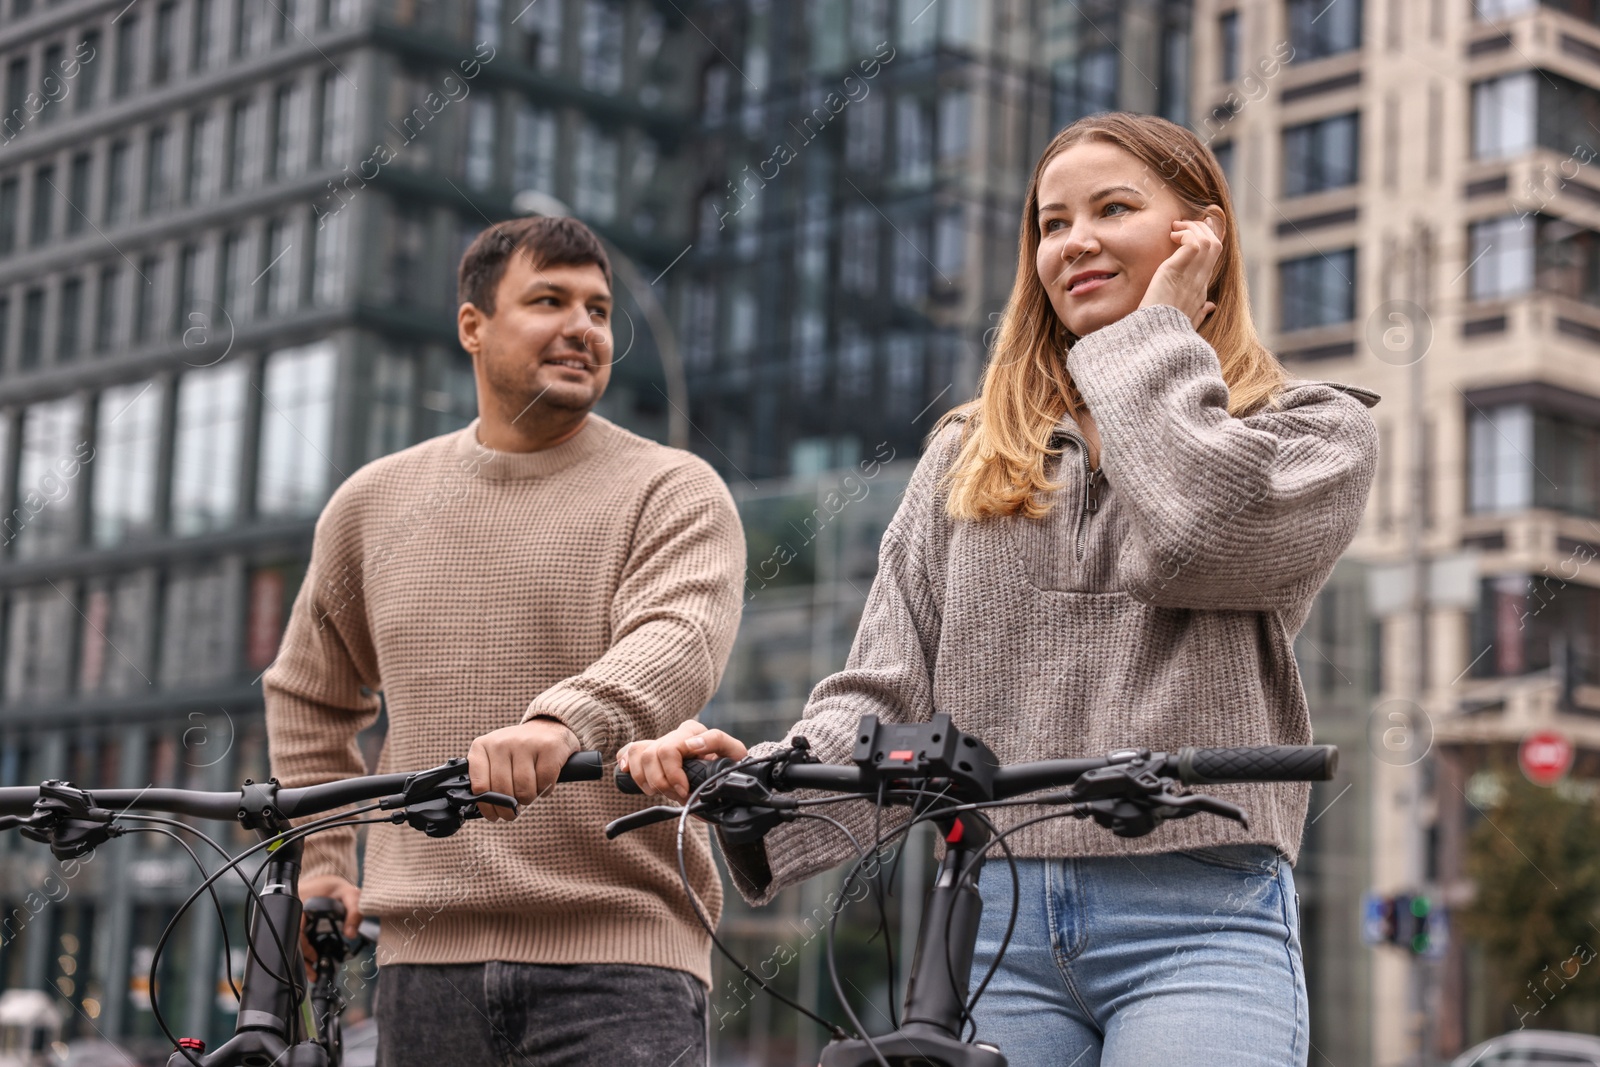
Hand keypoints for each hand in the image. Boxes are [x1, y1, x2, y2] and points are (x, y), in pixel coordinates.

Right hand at [298, 874, 361, 976]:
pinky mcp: (294, 923)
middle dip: (301, 959)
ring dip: (301, 958)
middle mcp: (292, 910)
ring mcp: (291, 917)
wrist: (328, 881)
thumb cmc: (336, 886)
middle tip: (312, 973)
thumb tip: (350, 934)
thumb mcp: (350, 894)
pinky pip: (295, 939)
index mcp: (300, 900)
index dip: (303, 947)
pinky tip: (311, 960)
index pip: (295, 928)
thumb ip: (354, 912)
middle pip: (291, 939)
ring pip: (292, 942)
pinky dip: (302, 951)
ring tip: (312, 972)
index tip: (314, 958)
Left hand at [468, 716, 580, 820]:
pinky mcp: (548, 748)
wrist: (548, 727)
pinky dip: (545, 789)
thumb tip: (485, 809)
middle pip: (503, 791)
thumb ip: (485, 780)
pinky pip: (544, 783)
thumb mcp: (494, 759)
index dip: (488, 806)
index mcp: (482, 746)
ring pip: (524, 790)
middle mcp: (501, 742)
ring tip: (530, 792)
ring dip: (529, 798)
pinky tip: (544, 783)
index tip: (494, 815)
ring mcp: (525, 743)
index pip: (479, 786)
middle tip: (514, 810)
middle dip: (510, 808)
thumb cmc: (517, 752)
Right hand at [617, 720, 747, 802]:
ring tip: (662, 791)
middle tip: (677, 795)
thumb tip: (692, 744)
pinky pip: (629, 751)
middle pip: (650, 756)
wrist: (722, 770)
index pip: (668, 750)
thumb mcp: (734, 751)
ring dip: (646, 779)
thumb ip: (717, 741)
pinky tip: (629, 773)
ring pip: (637, 755)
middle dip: (662, 782)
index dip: (672, 775)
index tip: (684, 791)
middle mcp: (673, 734)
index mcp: (691, 731)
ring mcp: (659, 742)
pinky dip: (626, 763)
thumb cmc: (728, 762)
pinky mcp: (649, 751)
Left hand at [1138, 214, 1223, 328]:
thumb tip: (1212, 306)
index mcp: (1200, 292)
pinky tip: (1172, 235)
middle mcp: (1199, 282)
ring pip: (1208, 240)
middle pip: (1215, 245)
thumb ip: (1199, 312)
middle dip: (1202, 229)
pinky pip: (1193, 242)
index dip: (1207, 240)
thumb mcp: (1184, 321)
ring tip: (1176, 228)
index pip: (1212, 259)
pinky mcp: (1176, 271)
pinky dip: (1186, 233)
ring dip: (1193, 228)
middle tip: (1183, 226)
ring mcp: (1191, 276)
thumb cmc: (1162, 332)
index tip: (1194, 231)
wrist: (1153, 339)